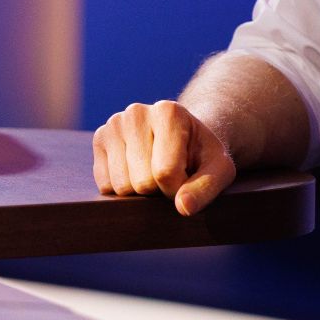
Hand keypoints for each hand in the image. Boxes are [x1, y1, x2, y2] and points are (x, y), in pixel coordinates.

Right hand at [92, 100, 235, 216]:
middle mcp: (137, 113)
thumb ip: (206, 188)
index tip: (188, 179)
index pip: (165, 172)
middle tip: (171, 174)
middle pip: (142, 182)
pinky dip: (122, 188)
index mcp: (169, 112)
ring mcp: (114, 124)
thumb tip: (183, 207)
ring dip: (140, 191)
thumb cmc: (203, 156)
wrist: (185, 138)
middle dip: (159, 189)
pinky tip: (137, 170)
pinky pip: (105, 185)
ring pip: (121, 186)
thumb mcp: (219, 170)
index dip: (178, 188)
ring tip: (155, 170)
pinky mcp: (99, 139)